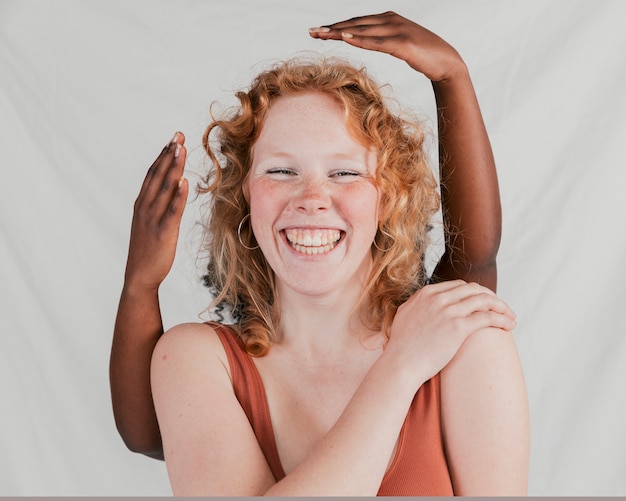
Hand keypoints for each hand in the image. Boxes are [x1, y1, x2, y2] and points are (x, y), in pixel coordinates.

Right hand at [124, 132, 188, 291]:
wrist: (140, 276)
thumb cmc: (148, 250)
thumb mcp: (149, 223)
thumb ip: (159, 205)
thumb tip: (173, 188)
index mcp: (141, 204)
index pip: (152, 174)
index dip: (162, 155)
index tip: (173, 139)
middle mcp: (145, 208)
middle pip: (157, 176)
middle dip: (169, 154)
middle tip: (178, 135)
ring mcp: (153, 219)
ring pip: (164, 188)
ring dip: (174, 167)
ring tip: (182, 149)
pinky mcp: (163, 232)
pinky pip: (172, 210)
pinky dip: (178, 195)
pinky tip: (184, 181)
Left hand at [309, 11, 465, 82]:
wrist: (447, 62)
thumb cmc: (423, 55)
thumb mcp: (398, 45)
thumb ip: (382, 40)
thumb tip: (364, 41)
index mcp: (388, 19)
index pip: (357, 22)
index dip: (337, 26)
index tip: (318, 31)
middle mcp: (391, 20)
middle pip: (355, 24)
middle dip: (332, 28)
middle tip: (311, 32)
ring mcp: (397, 30)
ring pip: (362, 31)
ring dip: (340, 32)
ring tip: (321, 34)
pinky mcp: (402, 44)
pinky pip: (376, 42)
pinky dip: (360, 40)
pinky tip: (346, 39)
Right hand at [385, 280, 516, 383]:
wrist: (400, 364)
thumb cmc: (402, 348)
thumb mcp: (405, 316)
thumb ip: (417, 305)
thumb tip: (425, 304)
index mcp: (426, 293)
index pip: (459, 286)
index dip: (475, 293)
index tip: (484, 303)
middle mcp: (438, 298)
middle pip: (474, 289)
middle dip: (492, 297)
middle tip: (502, 308)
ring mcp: (448, 311)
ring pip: (485, 300)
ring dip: (502, 307)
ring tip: (511, 317)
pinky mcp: (458, 327)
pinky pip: (488, 317)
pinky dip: (502, 319)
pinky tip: (509, 326)